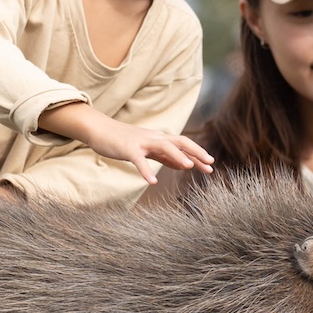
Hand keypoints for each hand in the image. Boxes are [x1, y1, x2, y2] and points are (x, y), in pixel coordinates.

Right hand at [37, 101, 213, 183]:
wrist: (100, 130)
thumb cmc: (124, 141)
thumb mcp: (148, 149)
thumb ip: (165, 156)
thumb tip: (184, 165)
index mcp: (159, 139)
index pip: (183, 145)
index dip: (198, 153)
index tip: (211, 165)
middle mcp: (154, 138)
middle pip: (180, 142)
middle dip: (196, 152)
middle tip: (210, 164)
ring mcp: (141, 142)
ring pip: (163, 146)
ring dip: (177, 156)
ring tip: (189, 167)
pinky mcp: (128, 149)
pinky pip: (138, 161)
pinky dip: (146, 171)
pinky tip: (152, 182)